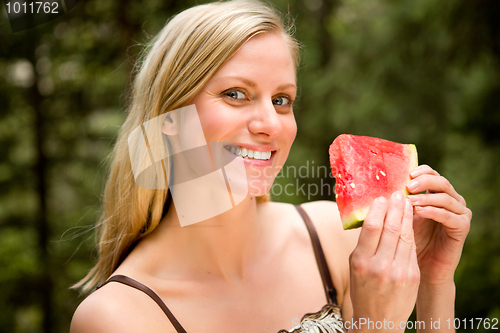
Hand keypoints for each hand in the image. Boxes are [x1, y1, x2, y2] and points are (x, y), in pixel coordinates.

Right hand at [349, 192, 419, 331]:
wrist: (379, 319)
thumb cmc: (363, 289)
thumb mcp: (355, 267)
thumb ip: (364, 244)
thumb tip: (373, 216)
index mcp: (360, 262)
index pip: (371, 227)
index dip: (378, 209)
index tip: (382, 197)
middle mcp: (380, 266)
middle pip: (391, 228)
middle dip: (395, 208)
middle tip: (398, 194)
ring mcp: (399, 271)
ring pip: (405, 235)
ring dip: (406, 216)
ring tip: (406, 203)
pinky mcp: (412, 275)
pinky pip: (411, 248)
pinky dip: (411, 232)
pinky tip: (410, 222)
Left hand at [407, 165, 471, 284]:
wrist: (422, 267)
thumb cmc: (408, 241)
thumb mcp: (401, 218)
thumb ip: (397, 203)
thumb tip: (380, 187)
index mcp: (436, 194)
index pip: (432, 174)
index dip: (421, 171)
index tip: (406, 174)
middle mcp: (451, 200)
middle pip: (441, 182)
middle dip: (424, 181)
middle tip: (408, 186)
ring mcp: (459, 213)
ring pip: (446, 197)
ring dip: (427, 197)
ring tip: (410, 201)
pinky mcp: (462, 227)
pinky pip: (449, 215)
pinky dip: (434, 211)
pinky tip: (419, 212)